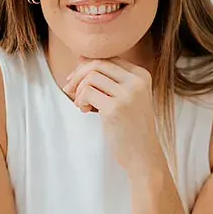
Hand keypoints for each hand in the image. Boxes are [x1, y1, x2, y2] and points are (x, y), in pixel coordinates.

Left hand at [62, 58, 162, 174]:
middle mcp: (136, 82)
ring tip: (81, 104)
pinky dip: (80, 100)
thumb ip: (108, 78)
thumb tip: (81, 58)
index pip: (108, 58)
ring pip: (90, 77)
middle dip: (78, 74)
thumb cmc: (131, 127)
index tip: (76, 80)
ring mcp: (127, 95)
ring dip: (79, 90)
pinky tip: (85, 110)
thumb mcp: (126, 97)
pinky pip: (87, 92)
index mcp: (141, 75)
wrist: (143, 156)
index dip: (87, 65)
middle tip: (69, 88)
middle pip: (98, 63)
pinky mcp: (115, 109)